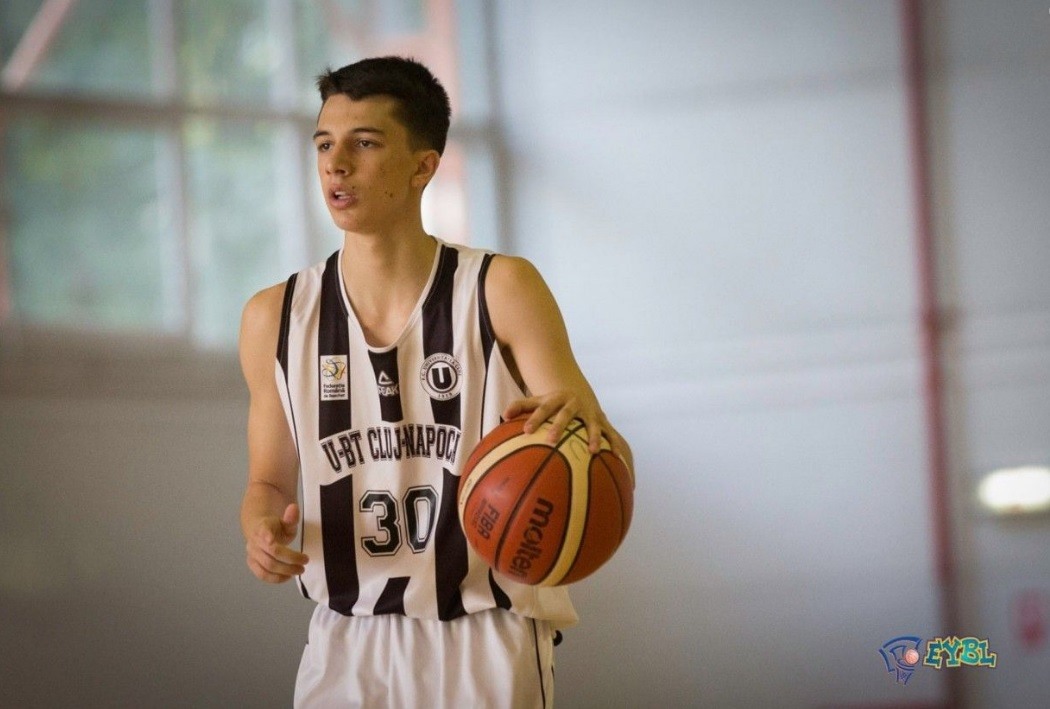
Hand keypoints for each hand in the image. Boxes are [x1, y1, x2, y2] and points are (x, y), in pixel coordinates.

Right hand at [245, 503, 309, 583]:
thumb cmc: (275, 526)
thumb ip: (291, 518)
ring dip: (284, 572)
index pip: (263, 532)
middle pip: (271, 554)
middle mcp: (254, 542)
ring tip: (299, 570)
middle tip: (304, 563)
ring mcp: (252, 554)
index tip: (271, 539)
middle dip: (290, 560)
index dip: (266, 536)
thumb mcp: (285, 521)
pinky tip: (288, 577)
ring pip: (266, 567)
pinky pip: (262, 575)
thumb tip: (294, 508)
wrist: (258, 530)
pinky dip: (275, 578)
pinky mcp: (252, 564)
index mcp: (262, 528)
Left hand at [503, 391, 631, 471]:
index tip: (525, 431)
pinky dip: (614, 444)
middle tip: (551, 440)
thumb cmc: (553, 402)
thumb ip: (520, 406)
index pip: (543, 409)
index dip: (535, 419)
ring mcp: (590, 412)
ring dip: (593, 437)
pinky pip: (610, 433)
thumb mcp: (537, 401)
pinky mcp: (602, 420)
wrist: (578, 391)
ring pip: (592, 424)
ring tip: (592, 451)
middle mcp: (574, 404)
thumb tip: (503, 414)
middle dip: (559, 426)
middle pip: (565, 414)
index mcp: (556, 399)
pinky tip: (617, 457)